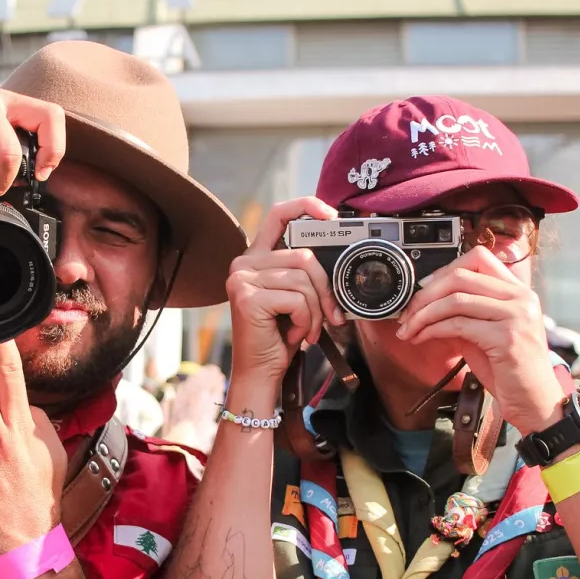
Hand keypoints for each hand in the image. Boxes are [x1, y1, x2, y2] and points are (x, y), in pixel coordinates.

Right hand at [225, 197, 344, 382]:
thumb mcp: (295, 297)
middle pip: (303, 256)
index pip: (278, 215)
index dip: (305, 207)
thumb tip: (337, 260)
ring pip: (303, 280)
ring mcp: (243, 280)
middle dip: (324, 289)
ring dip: (315, 311)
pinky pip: (297, 299)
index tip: (330, 215)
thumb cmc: (280, 336)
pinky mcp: (249, 298)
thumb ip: (304, 274)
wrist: (261, 372)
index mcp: (256, 258)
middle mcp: (244, 264)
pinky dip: (306, 320)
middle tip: (331, 315)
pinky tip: (295, 334)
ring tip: (308, 329)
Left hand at [395, 247, 565, 434]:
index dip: (445, 271)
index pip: (478, 259)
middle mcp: (521, 298)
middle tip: (407, 312)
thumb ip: (464, 313)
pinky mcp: (507, 337)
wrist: (535, 402)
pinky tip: (422, 338)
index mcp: (519, 291)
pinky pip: (457, 325)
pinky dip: (432, 330)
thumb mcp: (485, 333)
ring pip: (455, 300)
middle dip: (426, 294)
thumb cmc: (510, 371)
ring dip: (423, 315)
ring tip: (409, 329)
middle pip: (461, 276)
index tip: (424, 289)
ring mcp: (517, 316)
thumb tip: (427, 302)